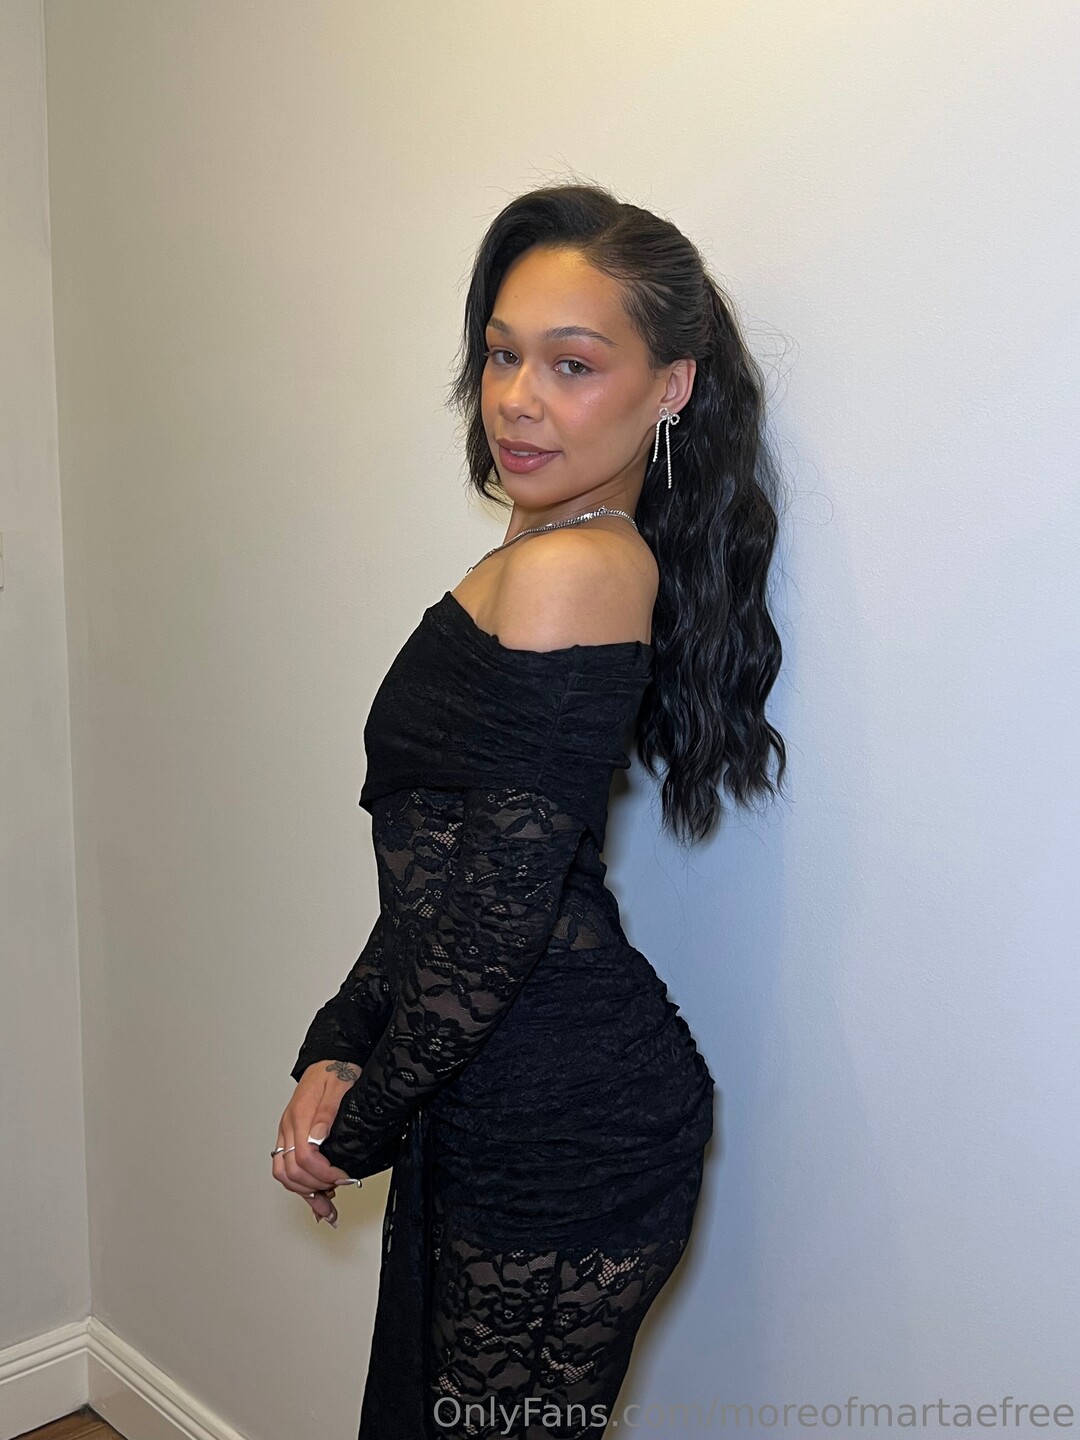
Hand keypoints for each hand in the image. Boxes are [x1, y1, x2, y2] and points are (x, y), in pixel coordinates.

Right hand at [273, 1060, 361, 1226]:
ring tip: (325, 1207)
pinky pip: (287, 1166)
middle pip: (290, 1170)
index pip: (303, 1156)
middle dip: (313, 1187)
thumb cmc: (336, 1070)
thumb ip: (327, 1112)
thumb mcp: (339, 1086)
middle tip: (336, 1193)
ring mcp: (287, 1132)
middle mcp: (289, 1126)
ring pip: (284, 1172)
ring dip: (304, 1193)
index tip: (343, 1177)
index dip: (322, 1173)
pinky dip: (299, 1187)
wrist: (330, 1059)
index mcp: (300, 1115)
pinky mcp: (291, 1135)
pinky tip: (313, 1198)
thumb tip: (318, 1137)